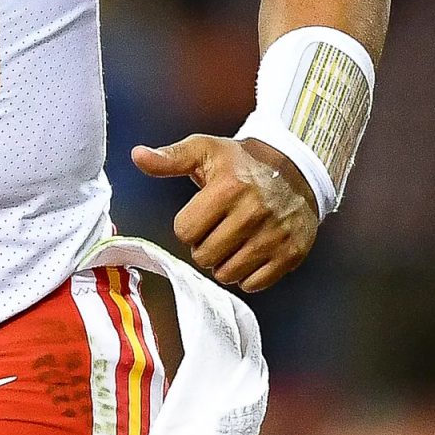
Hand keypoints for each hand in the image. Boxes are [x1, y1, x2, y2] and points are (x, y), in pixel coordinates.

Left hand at [132, 133, 319, 291]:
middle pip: (204, 256)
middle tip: (216, 230)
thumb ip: (169, 158)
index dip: (187, 226)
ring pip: (227, 273)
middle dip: (203, 246)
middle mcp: (254, 213)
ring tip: (231, 241)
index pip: (185, 231)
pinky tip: (249, 253)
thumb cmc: (242, 163)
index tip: (199, 216)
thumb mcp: (204, 150)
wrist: (296, 171)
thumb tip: (138, 156)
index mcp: (228, 188)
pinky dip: (247, 275)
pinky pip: (254, 283)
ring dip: (223, 263)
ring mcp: (275, 236)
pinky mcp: (291, 254)